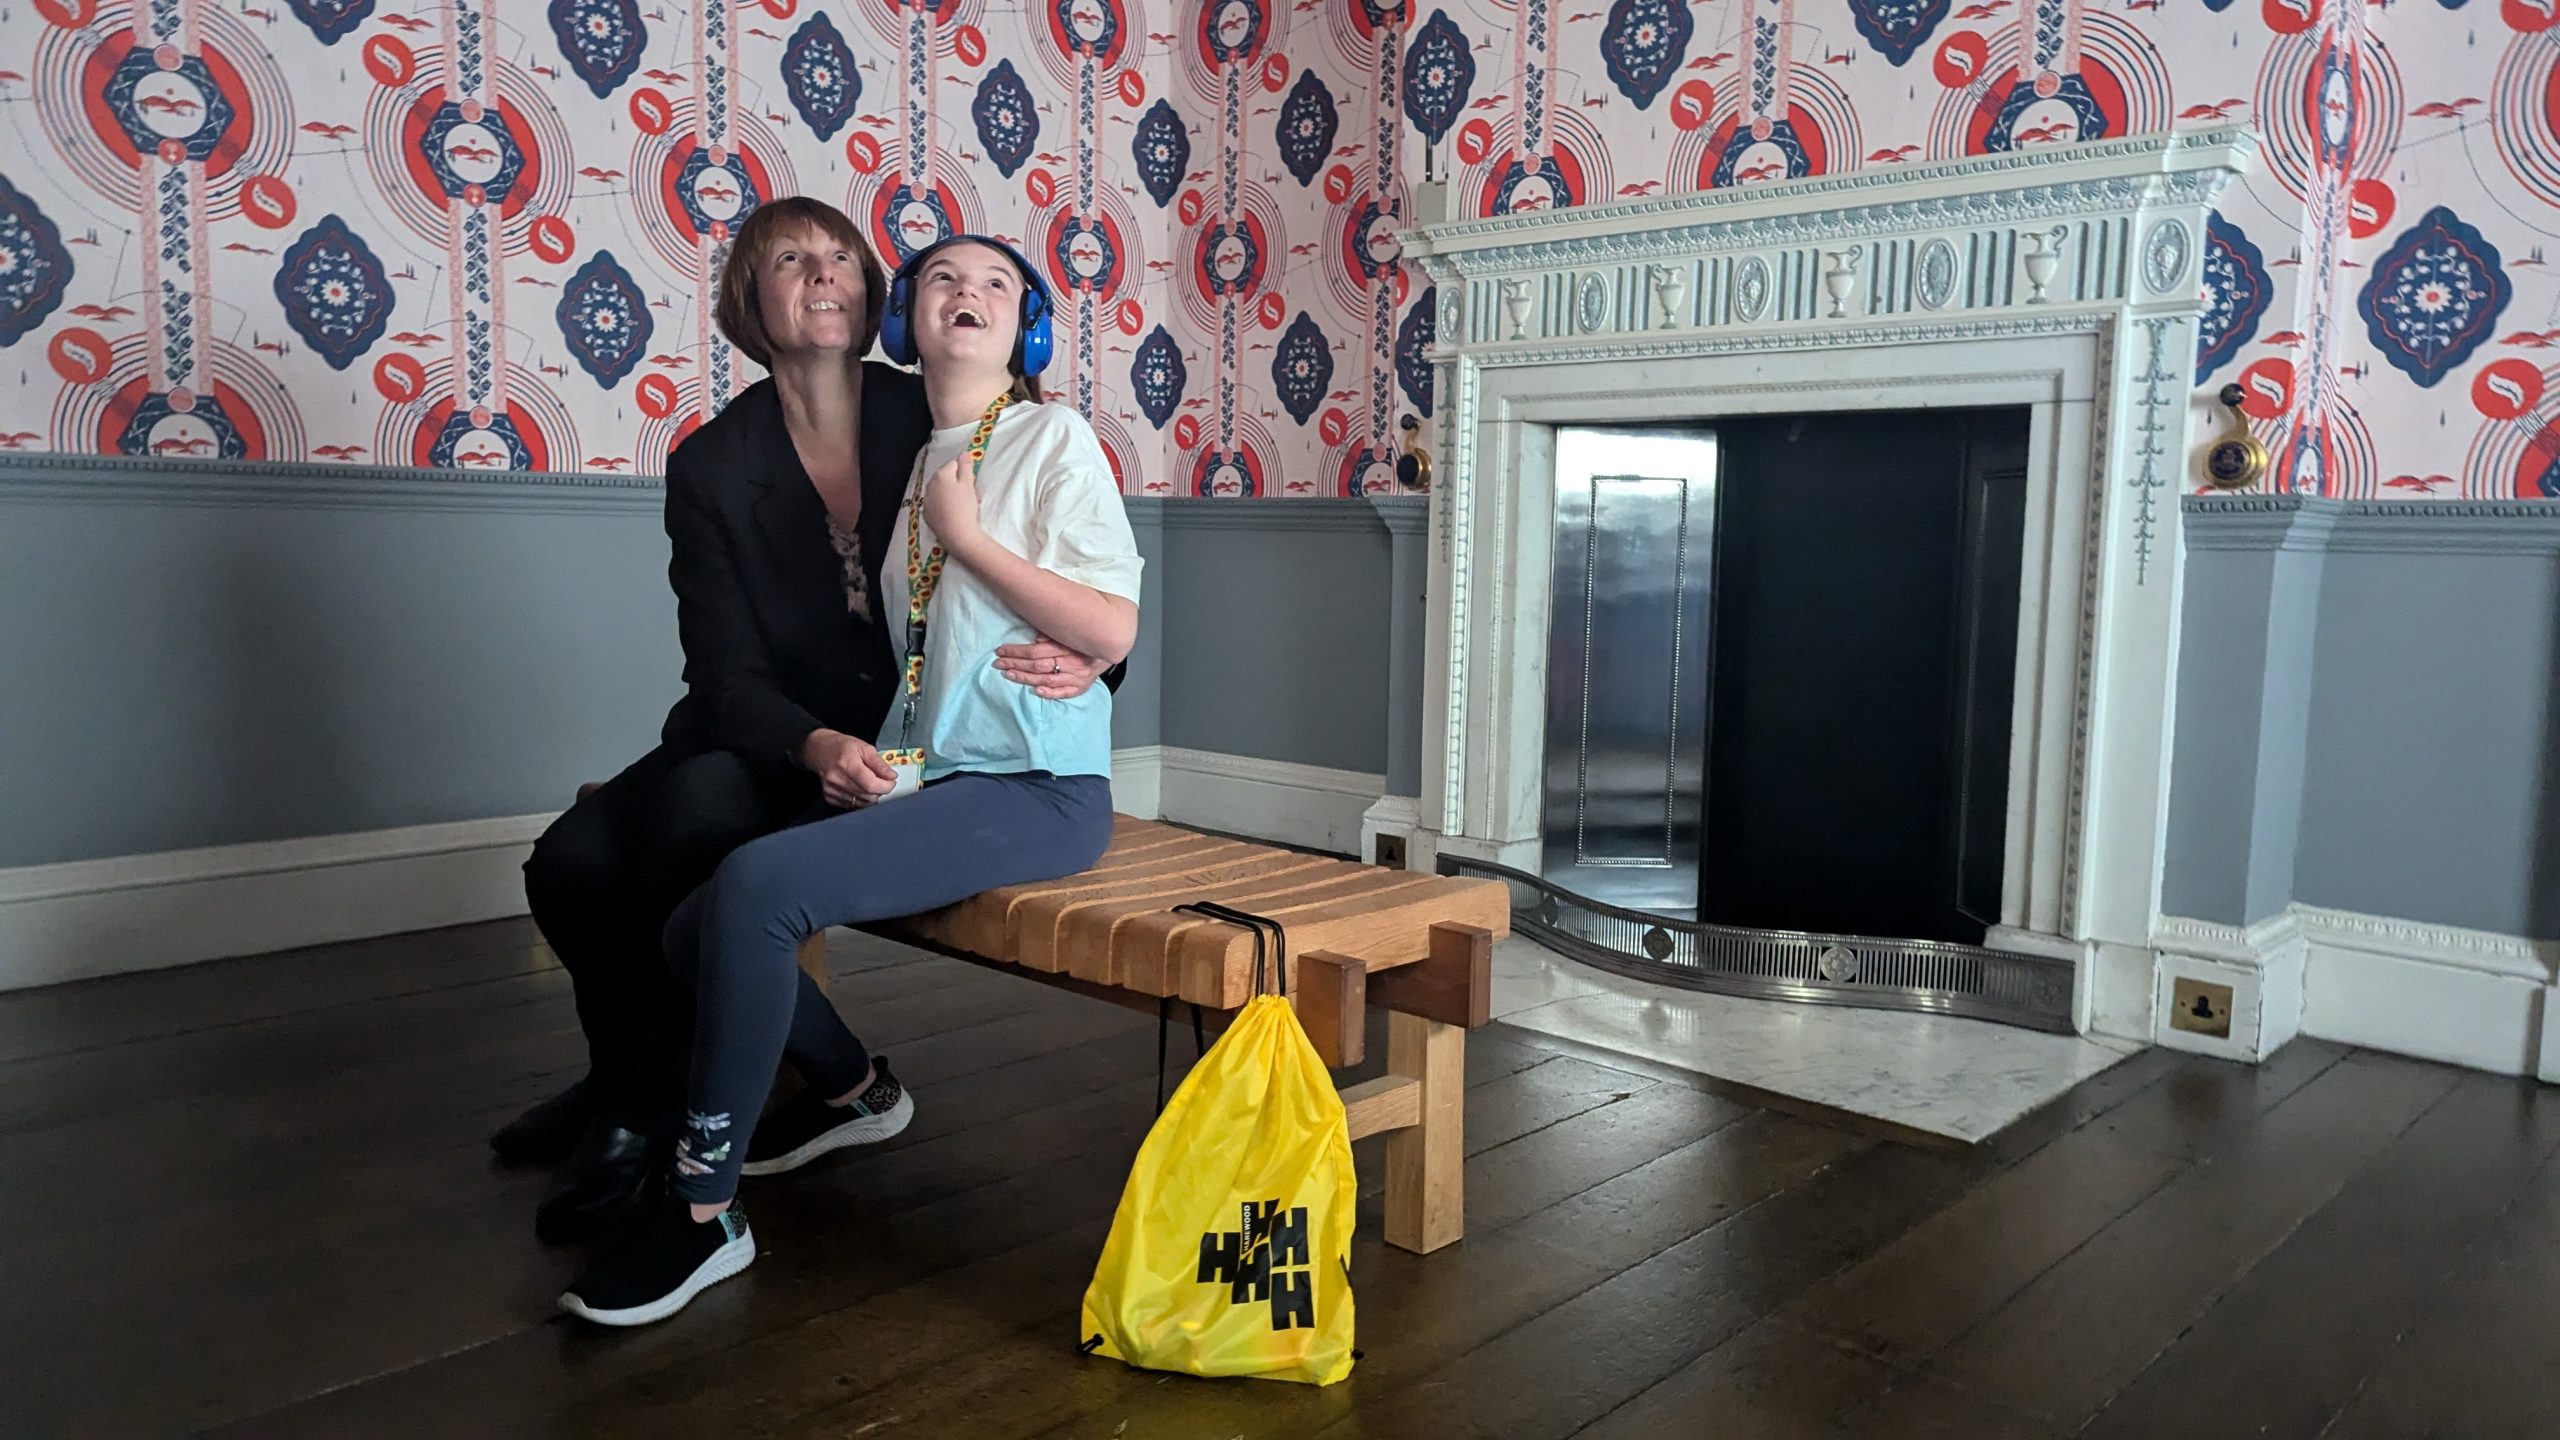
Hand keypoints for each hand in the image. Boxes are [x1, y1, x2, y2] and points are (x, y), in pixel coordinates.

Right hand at [798, 729, 896, 808]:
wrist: (819, 749)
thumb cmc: (840, 746)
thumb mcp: (864, 747)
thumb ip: (879, 763)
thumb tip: (891, 776)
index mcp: (847, 764)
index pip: (871, 785)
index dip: (886, 786)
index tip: (891, 781)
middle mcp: (837, 779)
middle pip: (868, 796)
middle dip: (880, 790)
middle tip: (882, 781)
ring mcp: (832, 790)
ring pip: (862, 803)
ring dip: (871, 795)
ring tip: (869, 782)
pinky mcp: (830, 797)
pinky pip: (852, 805)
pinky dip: (860, 799)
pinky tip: (859, 787)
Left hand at [920, 451, 984, 556]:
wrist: (957, 534)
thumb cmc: (965, 506)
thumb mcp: (968, 484)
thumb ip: (966, 466)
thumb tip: (963, 453)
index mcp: (940, 475)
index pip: (954, 464)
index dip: (964, 473)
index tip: (971, 484)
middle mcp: (930, 485)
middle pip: (946, 478)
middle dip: (957, 484)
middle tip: (969, 496)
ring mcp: (927, 500)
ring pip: (940, 491)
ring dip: (950, 494)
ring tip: (962, 507)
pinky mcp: (927, 514)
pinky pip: (936, 504)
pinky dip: (943, 506)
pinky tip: (952, 514)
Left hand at [993, 634, 1110, 698]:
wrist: (1111, 646)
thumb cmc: (1085, 638)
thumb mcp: (1069, 630)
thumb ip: (1053, 634)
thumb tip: (1036, 639)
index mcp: (1068, 647)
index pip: (1035, 651)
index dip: (1016, 651)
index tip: (1001, 651)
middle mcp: (1072, 663)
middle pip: (1037, 666)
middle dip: (1015, 664)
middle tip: (998, 664)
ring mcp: (1077, 677)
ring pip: (1046, 679)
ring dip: (1025, 678)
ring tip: (1009, 675)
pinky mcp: (1081, 686)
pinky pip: (1064, 692)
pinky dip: (1049, 693)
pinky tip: (1035, 690)